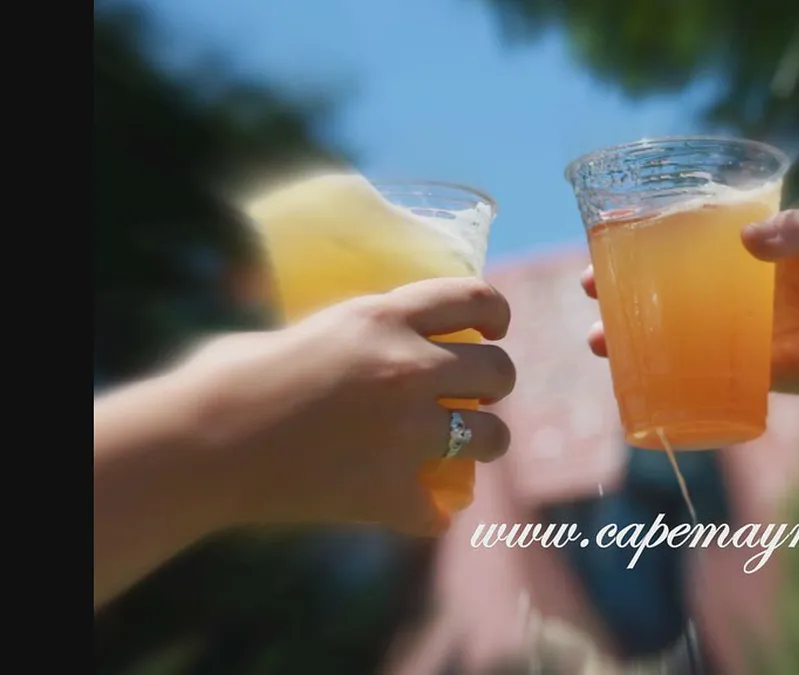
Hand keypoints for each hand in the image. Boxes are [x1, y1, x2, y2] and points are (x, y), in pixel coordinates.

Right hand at [180, 277, 515, 535]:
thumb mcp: (304, 328)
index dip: (496, 313)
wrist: (200, 446)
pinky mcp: (394, 492)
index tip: (495, 328)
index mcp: (385, 318)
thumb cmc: (229, 377)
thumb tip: (364, 335)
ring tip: (463, 448)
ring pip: (493, 437)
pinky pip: (442, 509)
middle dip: (494, 382)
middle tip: (474, 395)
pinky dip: (429, 511)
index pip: (476, 298)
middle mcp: (410, 369)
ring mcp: (408, 434)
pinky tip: (416, 507)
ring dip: (482, 441)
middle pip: (500, 371)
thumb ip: (352, 331)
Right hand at [582, 207, 798, 414]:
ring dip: (627, 338)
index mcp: (737, 249)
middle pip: (656, 287)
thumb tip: (747, 242)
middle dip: (614, 289)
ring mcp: (731, 332)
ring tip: (599, 341)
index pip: (676, 236)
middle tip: (589, 288)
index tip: (604, 231)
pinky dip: (667, 381)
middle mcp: (725, 290)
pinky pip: (697, 377)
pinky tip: (639, 383)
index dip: (636, 234)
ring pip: (666, 333)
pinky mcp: (746, 371)